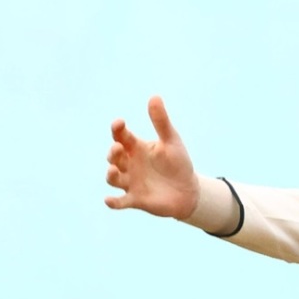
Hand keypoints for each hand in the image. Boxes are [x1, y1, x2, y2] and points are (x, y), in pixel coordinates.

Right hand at [105, 96, 199, 218]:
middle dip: (114, 152)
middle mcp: (129, 164)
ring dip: (111, 174)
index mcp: (136, 148)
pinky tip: (109, 201)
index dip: (117, 129)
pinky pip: (120, 202)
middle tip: (119, 148)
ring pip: (113, 178)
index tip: (120, 123)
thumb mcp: (171, 141)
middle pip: (114, 156)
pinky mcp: (135, 199)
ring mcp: (130, 182)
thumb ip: (161, 122)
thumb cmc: (178, 163)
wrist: (189, 190)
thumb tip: (154, 96)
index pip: (121, 136)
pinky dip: (113, 202)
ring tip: (113, 170)